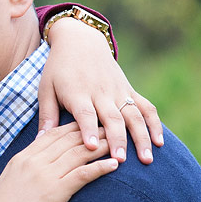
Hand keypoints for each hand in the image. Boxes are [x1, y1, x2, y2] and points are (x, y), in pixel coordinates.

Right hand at [0, 124, 118, 201]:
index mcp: (21, 158)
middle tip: (108, 127)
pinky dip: (100, 167)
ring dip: (101, 146)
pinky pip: (83, 174)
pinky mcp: (56, 192)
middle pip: (68, 139)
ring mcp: (45, 176)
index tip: (88, 124)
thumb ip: (23, 170)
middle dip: (90, 131)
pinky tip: (114, 165)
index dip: (73, 127)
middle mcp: (33, 162)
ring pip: (79, 153)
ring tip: (117, 143)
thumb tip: (36, 165)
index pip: (52, 134)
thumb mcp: (9, 185)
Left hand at [39, 15, 163, 164]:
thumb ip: (46, 114)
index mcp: (78, 93)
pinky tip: (160, 142)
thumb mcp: (46, 88)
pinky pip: (146, 107)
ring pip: (133, 115)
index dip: (88, 130)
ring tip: (146, 159)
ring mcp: (118, 91)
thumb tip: (40, 141)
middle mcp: (101, 92)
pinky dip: (155, 123)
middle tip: (120, 161)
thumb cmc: (59, 69)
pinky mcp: (129, 90)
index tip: (91, 148)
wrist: (80, 40)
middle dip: (117, 140)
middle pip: (112, 118)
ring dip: (141, 137)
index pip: (85, 113)